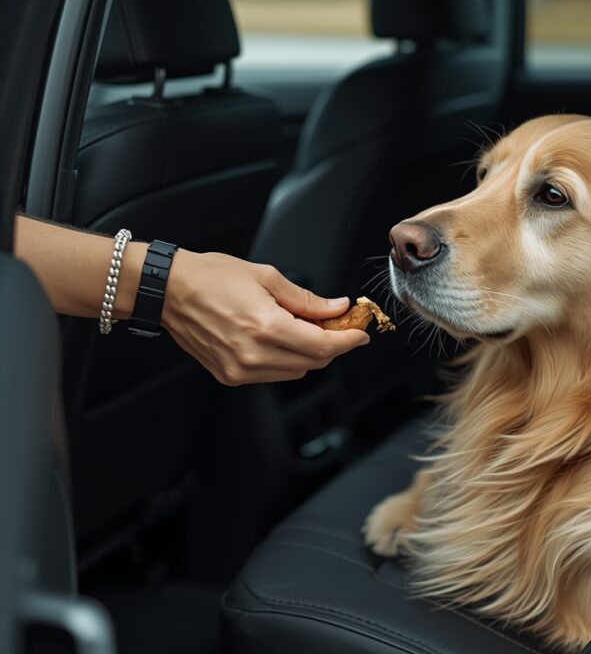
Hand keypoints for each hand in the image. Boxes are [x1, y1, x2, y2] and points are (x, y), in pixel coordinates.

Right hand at [161, 250, 369, 384]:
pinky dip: (284, 359)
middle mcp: (254, 355)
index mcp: (266, 327)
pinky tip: (277, 338)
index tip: (360, 333)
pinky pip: (272, 374)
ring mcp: (240, 369)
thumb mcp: (267, 277)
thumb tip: (338, 308)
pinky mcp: (229, 376)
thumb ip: (307, 300)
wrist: (167, 290)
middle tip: (334, 324)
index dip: (348, 341)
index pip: (324, 346)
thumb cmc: (211, 277)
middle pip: (314, 361)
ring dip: (308, 353)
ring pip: (295, 371)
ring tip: (301, 327)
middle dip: (331, 344)